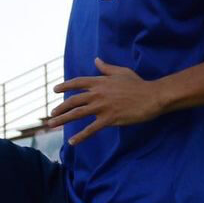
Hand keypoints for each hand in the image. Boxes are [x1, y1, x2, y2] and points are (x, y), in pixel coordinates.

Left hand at [47, 58, 165, 144]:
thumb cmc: (138, 84)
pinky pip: (91, 129)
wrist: (152, 96)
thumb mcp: (121, 72)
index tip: (55, 90)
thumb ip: (106, 68)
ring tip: (52, 125)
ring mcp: (102, 107)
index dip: (65, 86)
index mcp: (100, 82)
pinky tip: (72, 142)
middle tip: (51, 114)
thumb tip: (96, 60)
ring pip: (77, 113)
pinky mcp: (109, 119)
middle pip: (73, 100)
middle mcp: (97, 94)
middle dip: (60, 108)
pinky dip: (80, 136)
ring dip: (63, 119)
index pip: (77, 83)